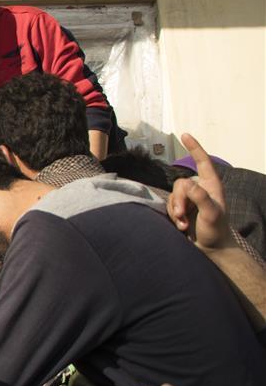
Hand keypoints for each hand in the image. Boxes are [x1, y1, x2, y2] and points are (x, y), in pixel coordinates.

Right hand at [168, 133, 232, 252]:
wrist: (211, 250)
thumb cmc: (216, 231)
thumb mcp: (211, 214)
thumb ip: (201, 198)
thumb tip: (187, 184)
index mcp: (211, 186)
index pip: (202, 162)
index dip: (194, 148)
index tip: (184, 135)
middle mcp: (200, 190)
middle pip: (180, 184)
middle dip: (178, 199)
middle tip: (181, 215)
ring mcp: (190, 200)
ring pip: (172, 196)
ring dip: (175, 210)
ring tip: (182, 224)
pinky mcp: (181, 210)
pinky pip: (169, 206)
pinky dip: (173, 216)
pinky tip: (181, 227)